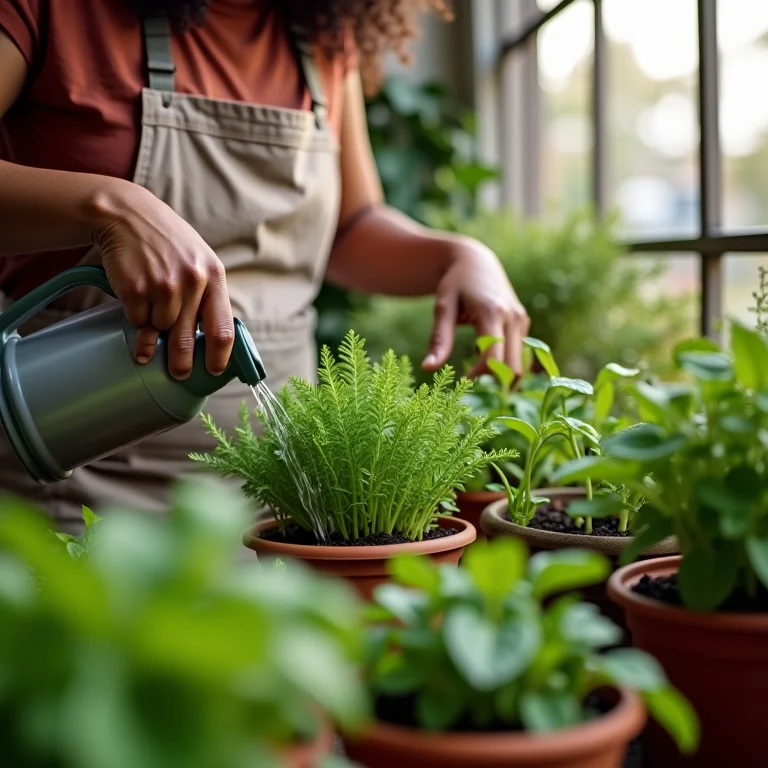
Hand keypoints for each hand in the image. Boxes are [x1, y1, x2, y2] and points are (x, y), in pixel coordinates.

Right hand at [92, 181, 233, 378]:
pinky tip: (136, 300)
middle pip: (188, 340)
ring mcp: (163, 285)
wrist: (126, 215)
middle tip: (179, 373)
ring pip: (160, 330)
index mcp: (214, 276)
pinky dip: (135, 318)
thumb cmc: (167, 243)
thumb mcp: (198, 261)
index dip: (219, 357)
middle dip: (182, 363)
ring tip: (150, 312)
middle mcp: (192, 282)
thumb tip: (211, 339)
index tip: (214, 371)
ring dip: (154, 331)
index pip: (223, 330)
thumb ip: (207, 296)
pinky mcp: (135, 288)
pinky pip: (137, 321)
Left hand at [422, 238, 529, 376]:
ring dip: (501, 376)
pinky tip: (486, 363)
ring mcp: (522, 321)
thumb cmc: (454, 283)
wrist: (476, 260)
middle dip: (493, 382)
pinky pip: (519, 354)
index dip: (478, 376)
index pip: (493, 359)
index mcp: (493, 313)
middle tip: (471, 385)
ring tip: (477, 375)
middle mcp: (513, 318)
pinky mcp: (523, 324)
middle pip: (513, 367)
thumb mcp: (443, 307)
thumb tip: (427, 368)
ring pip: (519, 364)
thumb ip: (438, 339)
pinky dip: (506, 365)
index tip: (462, 381)